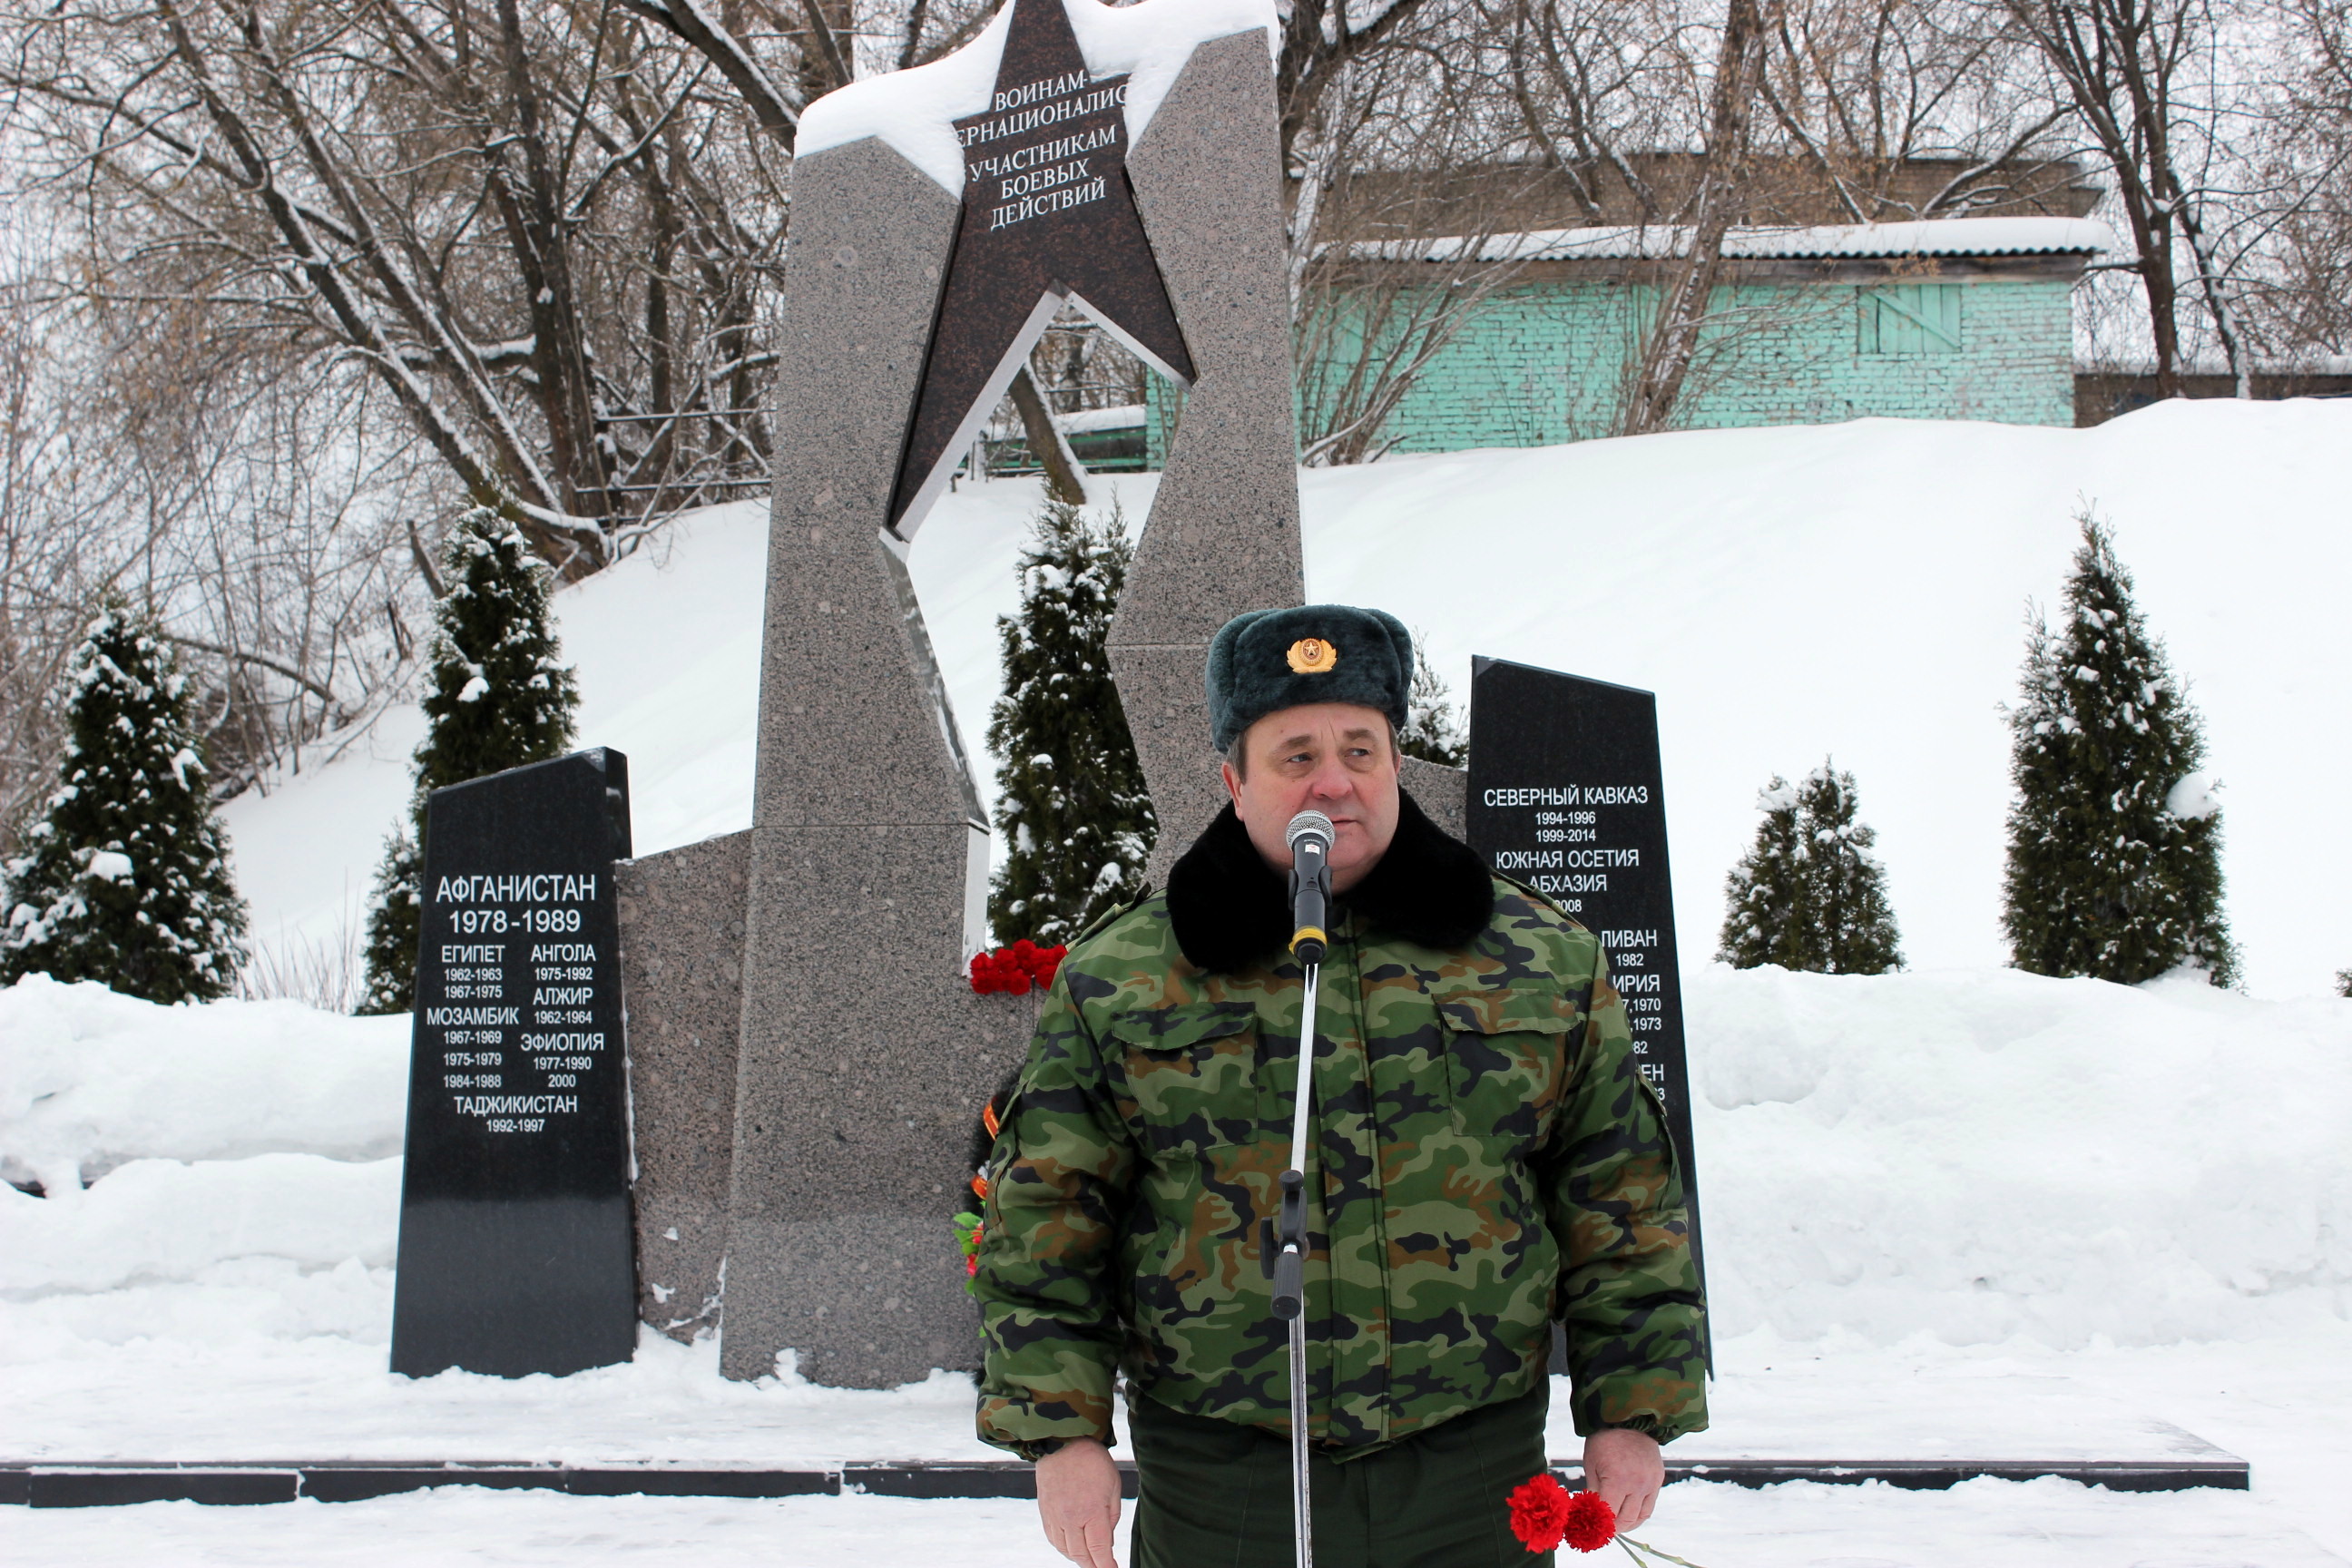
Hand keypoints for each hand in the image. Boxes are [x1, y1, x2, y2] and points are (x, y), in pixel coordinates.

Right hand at [1035, 1437, 1122, 1567]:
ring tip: (1089, 1557)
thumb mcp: (1113, 1486)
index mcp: (1092, 1512)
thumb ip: (1111, 1516)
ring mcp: (1055, 1517)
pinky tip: (1072, 1545)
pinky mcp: (1045, 1512)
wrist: (1062, 1442)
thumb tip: (1107, 1541)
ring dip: (1079, 1558)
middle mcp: (1071, 1519)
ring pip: (1065, 1550)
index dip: (1107, 1566)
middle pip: (1082, 1555)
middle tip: (1103, 1566)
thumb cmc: (1092, 1461)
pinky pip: (1053, 1539)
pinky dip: (1063, 1547)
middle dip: (1094, 1565)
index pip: (1099, 1551)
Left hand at [1582, 1426, 1662, 1531]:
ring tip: (1617, 1526)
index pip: (1610, 1514)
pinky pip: (1650, 1505)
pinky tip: (1629, 1514)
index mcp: (1618, 1479)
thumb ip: (1594, 1491)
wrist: (1629, 1418)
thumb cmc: (1603, 1440)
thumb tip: (1592, 1513)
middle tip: (1604, 1529)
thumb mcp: (1592, 1464)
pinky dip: (1640, 1514)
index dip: (1601, 1524)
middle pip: (1627, 1519)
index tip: (1594, 1528)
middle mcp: (1638, 1484)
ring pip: (1641, 1516)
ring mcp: (1651, 1482)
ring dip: (1629, 1525)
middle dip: (1614, 1528)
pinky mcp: (1658, 1479)